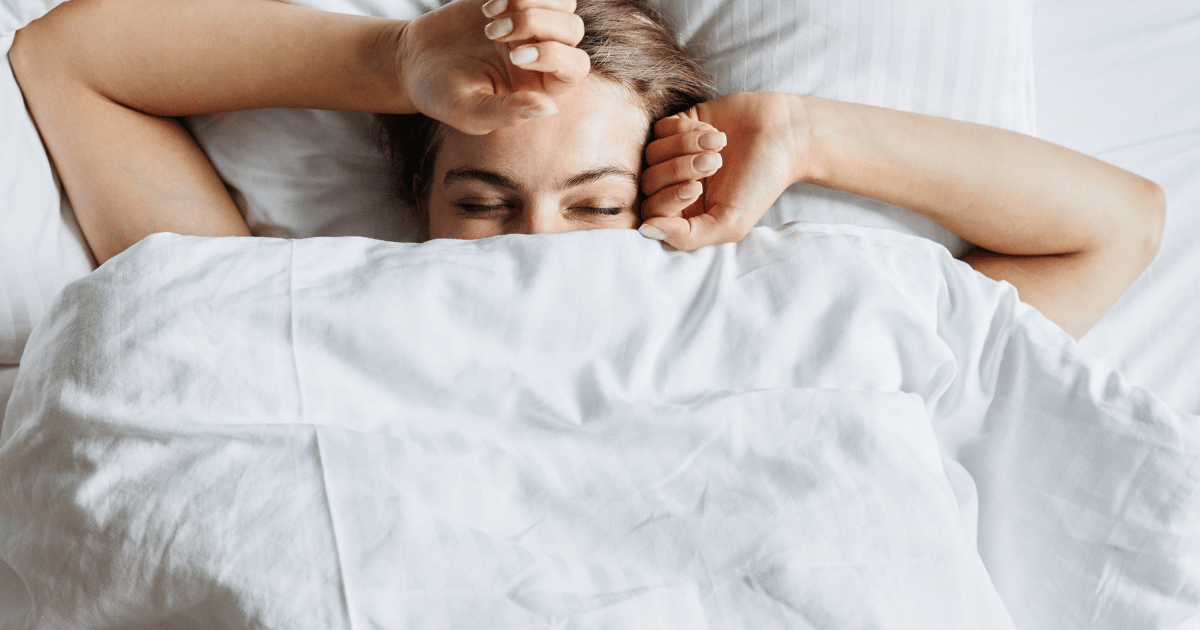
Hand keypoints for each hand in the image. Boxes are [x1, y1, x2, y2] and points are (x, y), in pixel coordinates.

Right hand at [398, 0, 589, 134]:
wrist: (415, 61)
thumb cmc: (444, 95)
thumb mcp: (472, 112)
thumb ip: (509, 113)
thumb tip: (550, 108)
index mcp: (542, 85)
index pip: (575, 67)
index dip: (553, 55)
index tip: (514, 56)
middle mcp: (544, 52)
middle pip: (572, 29)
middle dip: (537, 24)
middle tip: (494, 34)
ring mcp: (531, 24)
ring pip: (564, 2)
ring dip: (532, 2)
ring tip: (492, 17)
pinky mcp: (513, 1)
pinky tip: (487, 7)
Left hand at [640, 92, 805, 250]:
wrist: (784, 136)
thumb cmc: (760, 183)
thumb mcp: (729, 223)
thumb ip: (687, 236)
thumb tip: (645, 231)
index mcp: (684, 213)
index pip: (651, 212)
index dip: (668, 198)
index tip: (697, 187)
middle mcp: (674, 185)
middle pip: (647, 182)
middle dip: (680, 170)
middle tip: (715, 163)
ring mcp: (673, 154)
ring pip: (652, 153)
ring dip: (685, 147)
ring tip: (718, 145)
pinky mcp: (678, 125)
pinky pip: (660, 128)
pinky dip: (685, 130)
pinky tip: (713, 132)